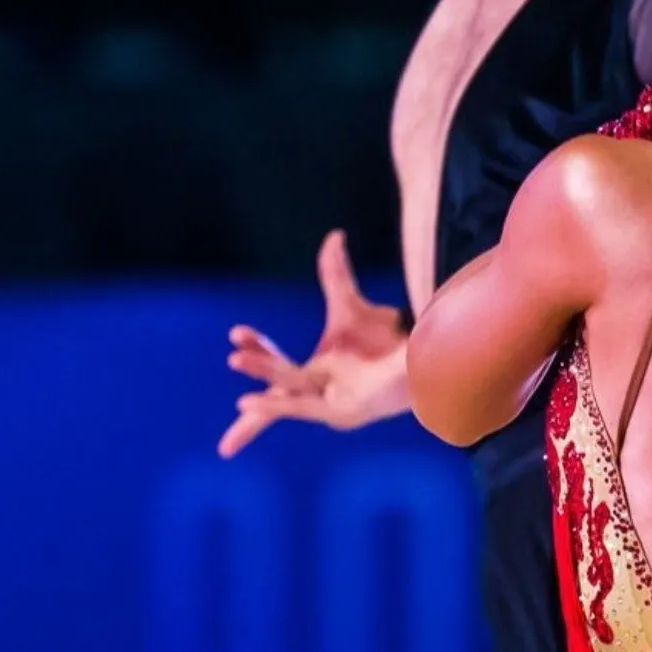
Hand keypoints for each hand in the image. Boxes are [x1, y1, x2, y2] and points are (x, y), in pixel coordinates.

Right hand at [219, 230, 410, 459]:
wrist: (419, 358)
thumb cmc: (386, 342)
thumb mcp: (349, 306)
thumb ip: (336, 276)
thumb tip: (334, 236)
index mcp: (316, 374)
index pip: (278, 368)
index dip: (258, 351)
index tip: (236, 334)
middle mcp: (320, 392)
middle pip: (278, 387)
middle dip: (256, 369)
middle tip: (232, 355)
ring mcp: (331, 405)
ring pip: (289, 390)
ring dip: (264, 375)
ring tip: (236, 360)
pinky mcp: (343, 415)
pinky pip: (303, 409)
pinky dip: (276, 404)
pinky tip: (248, 403)